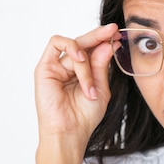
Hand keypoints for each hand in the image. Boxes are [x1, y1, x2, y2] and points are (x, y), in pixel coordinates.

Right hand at [33, 24, 120, 154]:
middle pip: (84, 42)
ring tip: (91, 86)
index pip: (93, 49)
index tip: (119, 37)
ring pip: (75, 48)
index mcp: (82, 72)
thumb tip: (108, 43)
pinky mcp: (44, 68)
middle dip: (100, 35)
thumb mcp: (100, 87)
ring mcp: (55, 66)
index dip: (105, 41)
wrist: (70, 133)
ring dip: (87, 64)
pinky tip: (81, 59)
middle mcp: (68, 67)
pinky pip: (56, 44)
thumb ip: (101, 65)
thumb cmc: (84, 116)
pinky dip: (72, 48)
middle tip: (113, 30)